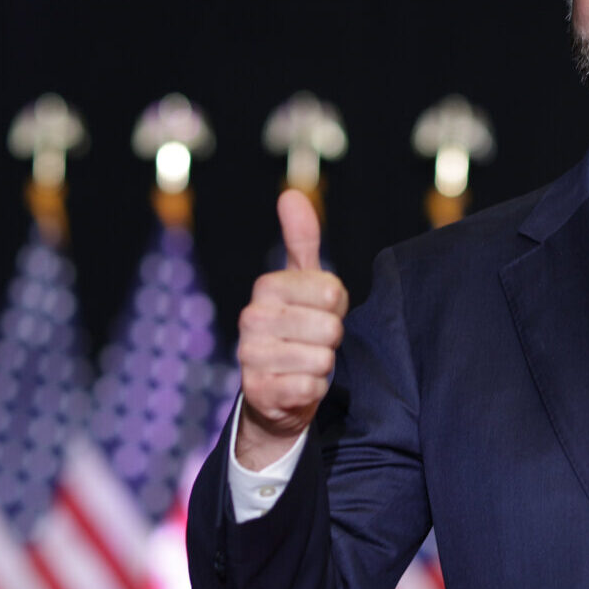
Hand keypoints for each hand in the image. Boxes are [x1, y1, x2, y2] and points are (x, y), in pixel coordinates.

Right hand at [235, 190, 348, 468]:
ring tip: (306, 365)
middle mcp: (251, 318)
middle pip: (329, 327)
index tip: (322, 313)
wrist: (278, 393)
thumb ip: (302, 240)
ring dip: (324, 366)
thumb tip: (291, 195)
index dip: (337, 307)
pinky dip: (313, 390)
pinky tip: (299, 387)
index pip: (331, 291)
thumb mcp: (303, 283)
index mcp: (266, 287)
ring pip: (322, 358)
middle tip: (316, 343)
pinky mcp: (258, 391)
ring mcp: (251, 356)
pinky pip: (308, 387)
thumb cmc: (299, 330)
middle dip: (333, 340)